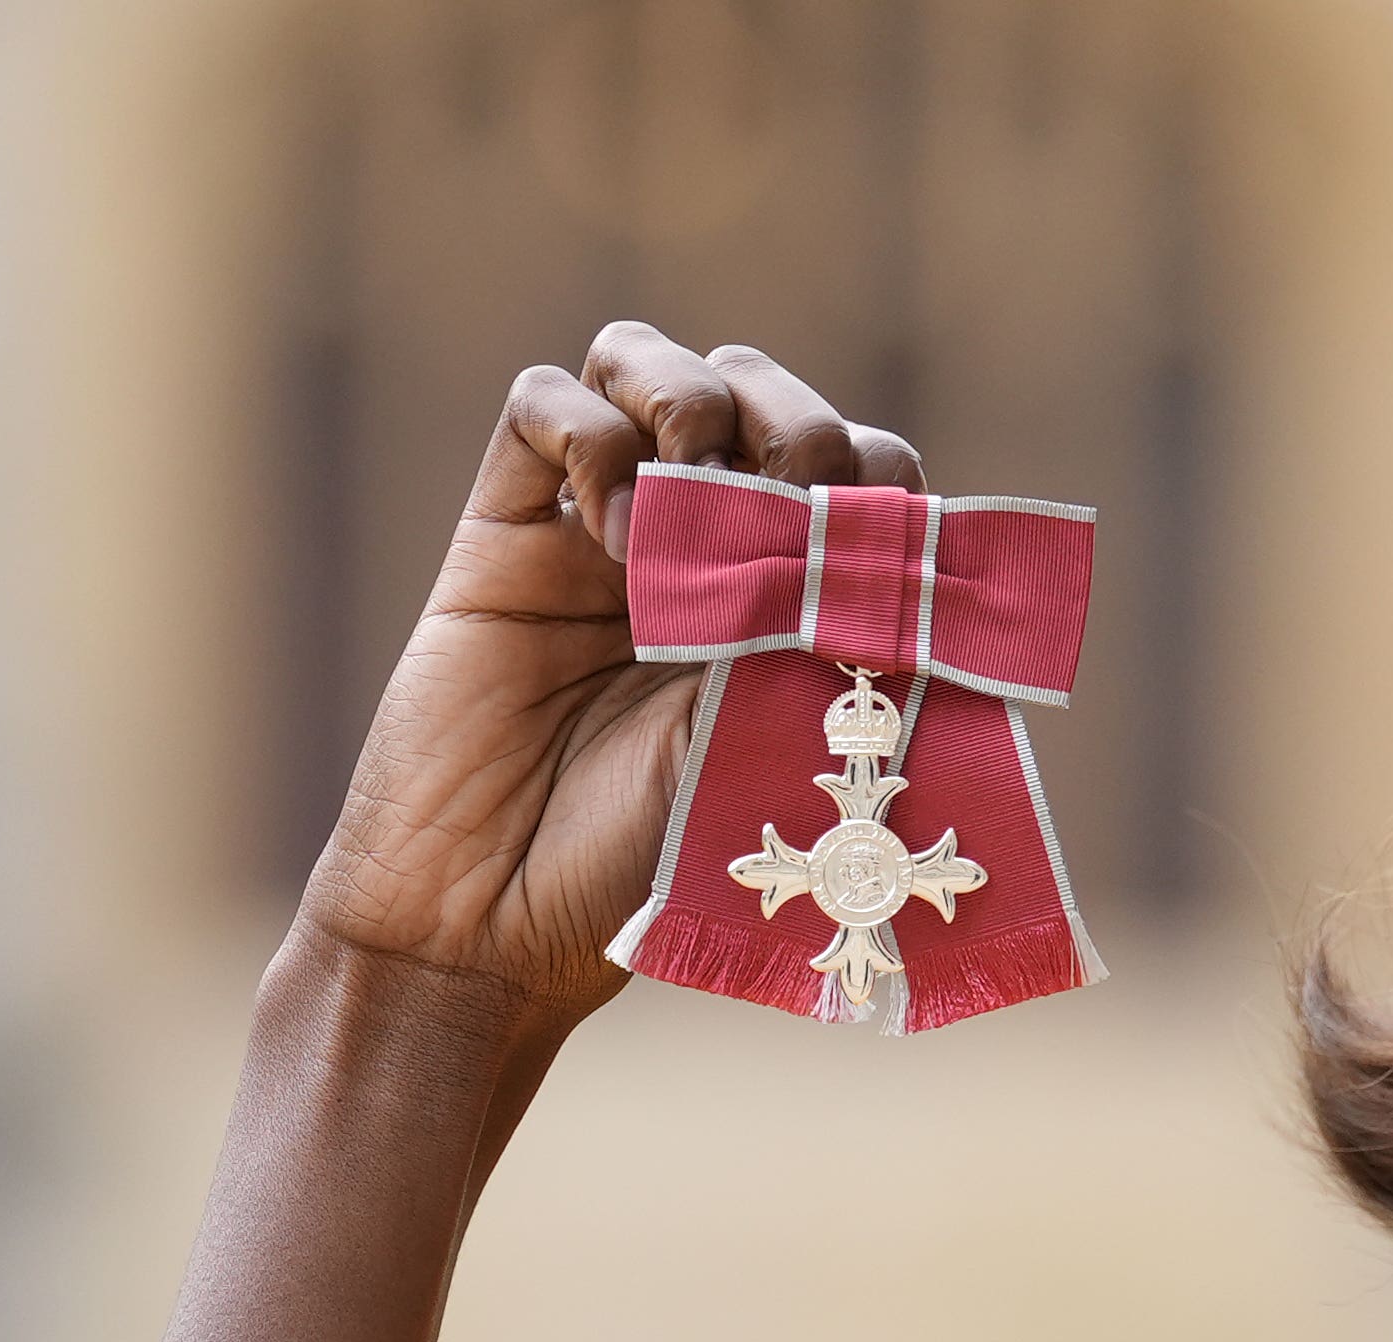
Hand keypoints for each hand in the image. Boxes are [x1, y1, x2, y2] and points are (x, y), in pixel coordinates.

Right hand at [295, 326, 923, 1053]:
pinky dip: (588, 431)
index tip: (886, 547)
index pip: (861, 475)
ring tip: (700, 488)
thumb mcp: (781, 753)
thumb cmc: (648, 864)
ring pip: (649, 365)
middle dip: (799, 422)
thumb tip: (900, 570)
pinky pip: (542, 404)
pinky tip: (611, 527)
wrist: (492, 925)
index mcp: (790, 602)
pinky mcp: (501, 530)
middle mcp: (701, 550)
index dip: (883, 482)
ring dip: (693, 397)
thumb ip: (830, 654)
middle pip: (764, 394)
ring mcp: (596, 531)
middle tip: (799, 499)